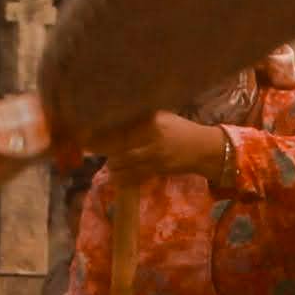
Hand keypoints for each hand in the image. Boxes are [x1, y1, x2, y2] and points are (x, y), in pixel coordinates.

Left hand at [103, 111, 225, 181]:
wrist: (205, 149)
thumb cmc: (181, 130)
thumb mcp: (163, 117)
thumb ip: (141, 117)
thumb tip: (113, 119)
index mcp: (153, 120)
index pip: (123, 126)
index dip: (104, 131)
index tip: (89, 133)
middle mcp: (153, 136)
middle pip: (121, 145)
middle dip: (104, 149)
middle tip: (93, 149)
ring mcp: (156, 155)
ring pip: (126, 162)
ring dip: (114, 165)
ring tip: (109, 164)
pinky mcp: (159, 170)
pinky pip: (136, 176)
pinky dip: (124, 178)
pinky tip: (116, 177)